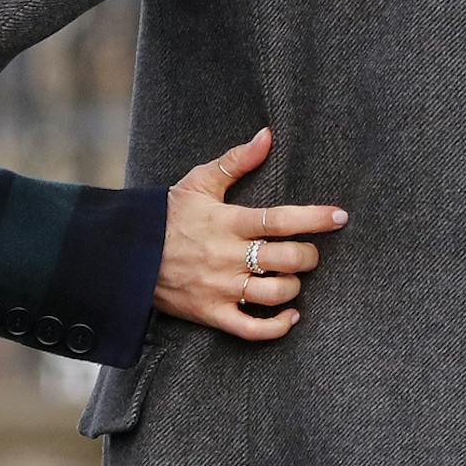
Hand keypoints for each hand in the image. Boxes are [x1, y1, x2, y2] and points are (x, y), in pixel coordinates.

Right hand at [160, 129, 346, 342]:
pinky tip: (290, 315)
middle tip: (307, 252)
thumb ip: (236, 160)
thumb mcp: (198, 182)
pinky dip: (278, 326)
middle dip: (308, 255)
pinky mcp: (212, 313)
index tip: (339, 216)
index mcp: (227, 222)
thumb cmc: (166, 215)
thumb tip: (267, 136)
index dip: (315, 218)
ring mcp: (221, 288)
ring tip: (291, 276)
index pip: (282, 220)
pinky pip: (254, 329)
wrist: (126, 254)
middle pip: (288, 259)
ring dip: (294, 286)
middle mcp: (228, 256)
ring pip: (276, 293)